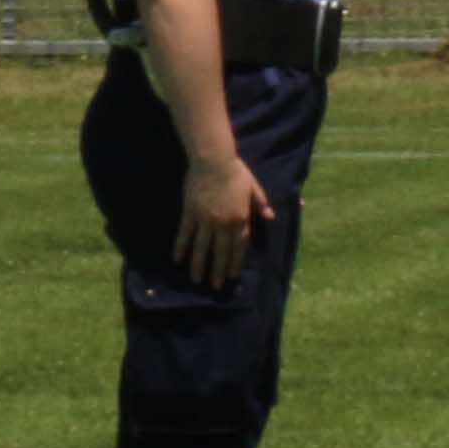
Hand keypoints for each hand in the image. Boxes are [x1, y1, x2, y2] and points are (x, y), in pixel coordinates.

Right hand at [177, 153, 273, 290]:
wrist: (213, 161)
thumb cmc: (235, 171)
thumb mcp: (253, 187)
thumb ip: (260, 203)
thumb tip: (270, 217)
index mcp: (241, 218)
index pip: (239, 245)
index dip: (235, 262)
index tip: (231, 276)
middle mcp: (224, 223)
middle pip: (221, 252)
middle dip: (218, 271)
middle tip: (215, 286)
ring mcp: (205, 220)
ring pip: (202, 248)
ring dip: (199, 265)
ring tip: (197, 280)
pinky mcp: (190, 214)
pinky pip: (185, 234)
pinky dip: (181, 247)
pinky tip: (178, 259)